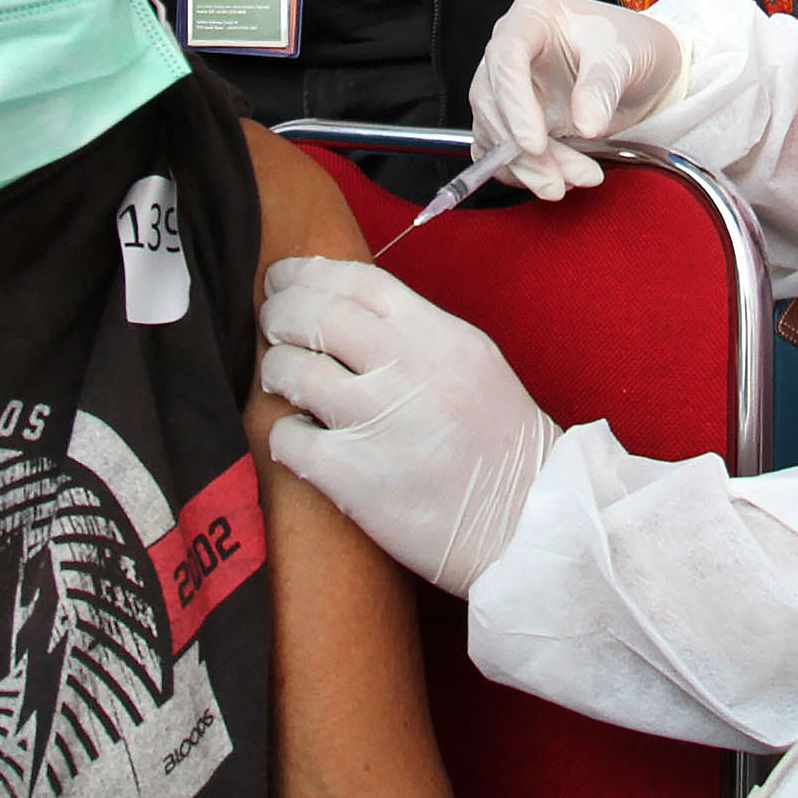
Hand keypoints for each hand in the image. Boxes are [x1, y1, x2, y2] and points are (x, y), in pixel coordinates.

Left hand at [258, 258, 559, 598]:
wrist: (527, 524)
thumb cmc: (501, 446)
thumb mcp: (474, 365)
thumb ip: (417, 334)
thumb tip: (346, 310)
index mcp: (441, 337)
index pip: (359, 282)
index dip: (309, 273)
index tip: (284, 278)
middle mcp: (410, 370)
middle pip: (317, 316)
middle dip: (280, 313)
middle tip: (270, 322)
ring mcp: (381, 422)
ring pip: (294, 371)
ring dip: (276, 369)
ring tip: (281, 377)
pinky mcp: (356, 477)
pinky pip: (290, 438)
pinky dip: (283, 432)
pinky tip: (298, 435)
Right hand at [467, 0, 685, 198]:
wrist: (647, 68)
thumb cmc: (633, 44)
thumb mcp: (625, 56)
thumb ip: (602, 87)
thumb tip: (586, 125)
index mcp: (533, 16)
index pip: (505, 57)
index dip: (514, 103)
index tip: (534, 144)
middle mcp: (512, 49)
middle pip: (492, 101)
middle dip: (523, 149)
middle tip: (559, 178)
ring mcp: (511, 86)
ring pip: (495, 132)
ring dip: (529, 167)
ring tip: (576, 179)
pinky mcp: (515, 119)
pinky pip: (500, 152)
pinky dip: (525, 173)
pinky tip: (559, 179)